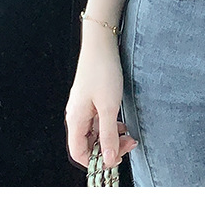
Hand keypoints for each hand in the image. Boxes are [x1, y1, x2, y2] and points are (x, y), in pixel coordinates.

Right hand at [65, 35, 137, 170]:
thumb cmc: (102, 71)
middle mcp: (76, 115)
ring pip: (95, 132)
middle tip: (129, 144)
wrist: (101, 44)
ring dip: (111, 136)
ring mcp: (83, 107)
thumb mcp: (109, 106)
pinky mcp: (91, 99)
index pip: (79, 153)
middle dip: (108, 148)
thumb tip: (107, 159)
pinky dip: (110, 125)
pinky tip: (122, 123)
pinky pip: (98, 120)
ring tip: (129, 134)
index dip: (97, 160)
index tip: (116, 158)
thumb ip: (108, 134)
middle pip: (88, 143)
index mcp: (75, 120)